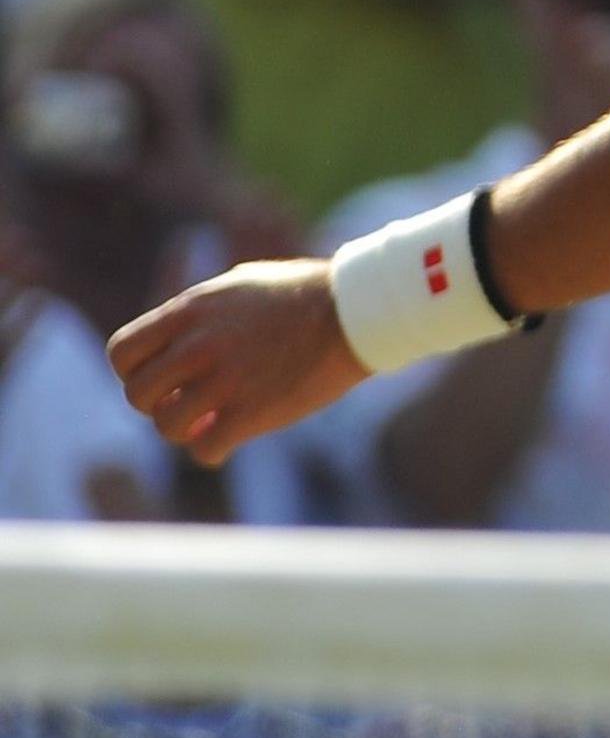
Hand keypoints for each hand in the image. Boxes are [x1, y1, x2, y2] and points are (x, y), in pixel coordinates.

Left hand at [107, 258, 365, 464]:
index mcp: (192, 310)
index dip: (134, 372)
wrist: (358, 311)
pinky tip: (230, 440)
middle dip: (157, 404)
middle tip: (186, 402)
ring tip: (210, 422)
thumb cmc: (305, 293)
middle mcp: (200, 344)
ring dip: (186, 430)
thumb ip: (199, 314)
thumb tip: (172, 340)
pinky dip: (212, 451)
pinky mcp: (254, 411)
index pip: (122, 352)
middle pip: (138, 394)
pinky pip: (205, 449)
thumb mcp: (239, 286)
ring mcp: (227, 379)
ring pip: (167, 426)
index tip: (162, 377)